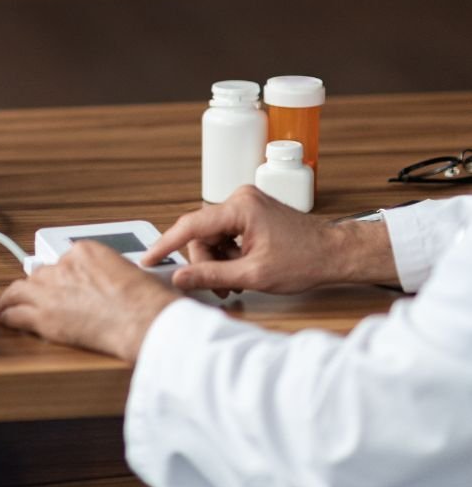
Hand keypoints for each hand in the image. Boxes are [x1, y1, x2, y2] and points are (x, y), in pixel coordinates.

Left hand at [0, 242, 177, 361]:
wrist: (147, 321)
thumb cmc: (148, 303)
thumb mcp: (129, 272)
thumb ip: (109, 273)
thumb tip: (109, 285)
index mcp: (85, 251)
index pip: (62, 260)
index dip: (60, 276)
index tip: (60, 284)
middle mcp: (63, 265)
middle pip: (40, 275)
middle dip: (39, 288)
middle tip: (38, 298)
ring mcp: (50, 289)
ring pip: (19, 290)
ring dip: (14, 298)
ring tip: (8, 304)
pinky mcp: (44, 315)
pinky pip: (14, 312)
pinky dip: (7, 315)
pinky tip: (5, 318)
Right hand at [142, 185, 396, 295]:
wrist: (337, 255)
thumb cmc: (306, 260)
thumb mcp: (254, 275)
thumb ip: (211, 276)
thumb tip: (181, 278)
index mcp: (240, 207)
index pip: (190, 225)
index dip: (166, 245)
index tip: (149, 259)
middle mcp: (239, 198)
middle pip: (201, 234)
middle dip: (206, 262)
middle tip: (218, 287)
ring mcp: (245, 204)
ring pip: (212, 236)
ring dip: (218, 261)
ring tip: (234, 281)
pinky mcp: (250, 212)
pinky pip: (225, 234)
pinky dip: (228, 254)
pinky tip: (241, 269)